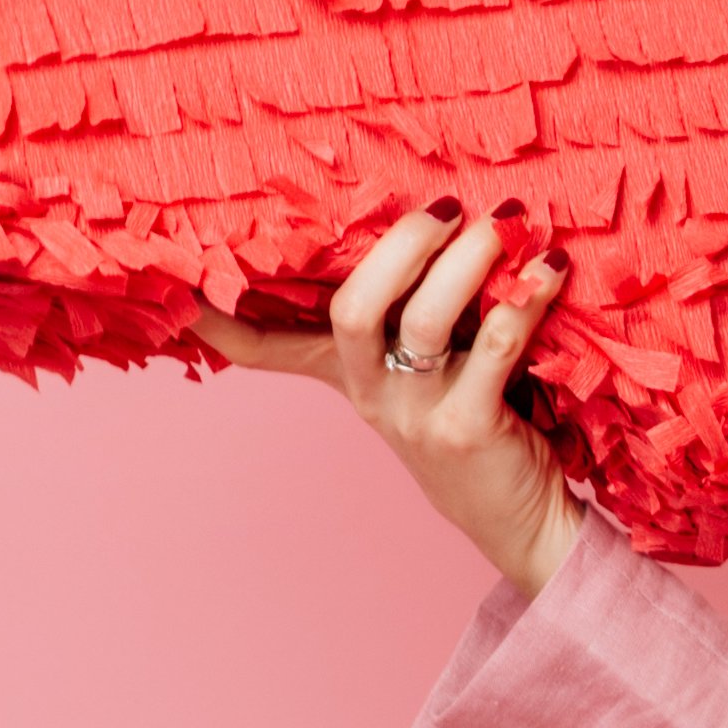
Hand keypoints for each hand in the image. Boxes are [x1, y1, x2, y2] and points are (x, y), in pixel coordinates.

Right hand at [192, 196, 587, 592]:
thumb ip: (419, 310)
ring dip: (470, 261)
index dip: (218, 319)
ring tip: (509, 221)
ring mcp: (414, 414)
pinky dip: (526, 299)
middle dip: (398, 246)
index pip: (263, 346)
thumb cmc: (480, 420)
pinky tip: (551, 269)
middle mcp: (371, 393)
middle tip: (447, 207)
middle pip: (352, 308)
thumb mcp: (430, 368)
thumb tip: (442, 220)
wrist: (520, 520)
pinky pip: (494, 347)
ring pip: (423, 320)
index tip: (176, 283)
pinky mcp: (466, 429)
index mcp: (348, 373)